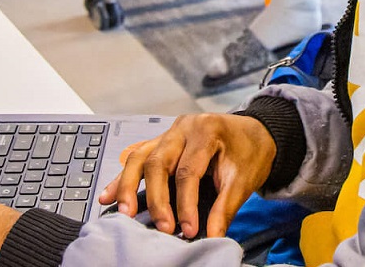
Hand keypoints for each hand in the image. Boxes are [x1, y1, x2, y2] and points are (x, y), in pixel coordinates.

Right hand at [99, 114, 276, 239]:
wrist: (256, 132)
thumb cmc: (250, 151)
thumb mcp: (245, 179)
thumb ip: (225, 208)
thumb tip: (212, 236)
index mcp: (206, 130)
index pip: (188, 171)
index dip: (186, 204)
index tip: (187, 229)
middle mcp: (183, 127)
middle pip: (158, 162)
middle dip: (156, 199)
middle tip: (163, 227)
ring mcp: (169, 133)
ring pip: (140, 157)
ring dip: (129, 186)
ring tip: (125, 212)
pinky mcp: (162, 142)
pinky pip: (137, 157)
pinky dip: (123, 177)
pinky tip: (109, 195)